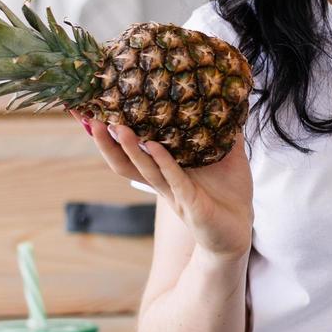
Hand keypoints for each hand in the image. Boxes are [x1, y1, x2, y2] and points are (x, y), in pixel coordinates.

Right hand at [82, 114, 254, 261]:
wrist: (240, 230)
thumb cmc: (229, 194)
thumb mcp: (228, 156)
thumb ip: (225, 132)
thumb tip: (228, 101)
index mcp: (166, 169)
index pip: (132, 150)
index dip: (112, 136)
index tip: (93, 114)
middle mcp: (163, 181)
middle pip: (125, 162)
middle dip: (106, 143)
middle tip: (91, 119)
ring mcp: (173, 193)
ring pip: (144, 169)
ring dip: (130, 149)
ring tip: (117, 127)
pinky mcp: (189, 202)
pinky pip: (172, 179)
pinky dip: (162, 162)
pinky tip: (153, 145)